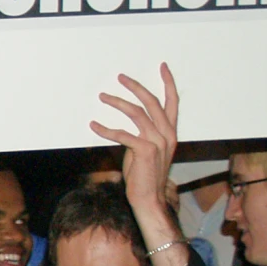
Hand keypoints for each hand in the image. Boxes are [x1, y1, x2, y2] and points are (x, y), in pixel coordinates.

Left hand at [92, 65, 182, 259]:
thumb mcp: (147, 150)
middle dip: (136, 86)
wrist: (148, 198)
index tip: (162, 67)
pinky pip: (122, 134)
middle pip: (152, 102)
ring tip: (103, 96)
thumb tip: (126, 123)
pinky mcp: (145, 150)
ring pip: (137, 113)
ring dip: (118, 102)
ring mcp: (158, 142)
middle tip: (120, 77)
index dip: (168, 83)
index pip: (172, 102)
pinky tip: (94, 126)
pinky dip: (106, 129)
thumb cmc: (144, 175)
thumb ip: (142, 134)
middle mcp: (167, 134)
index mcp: (170, 132)